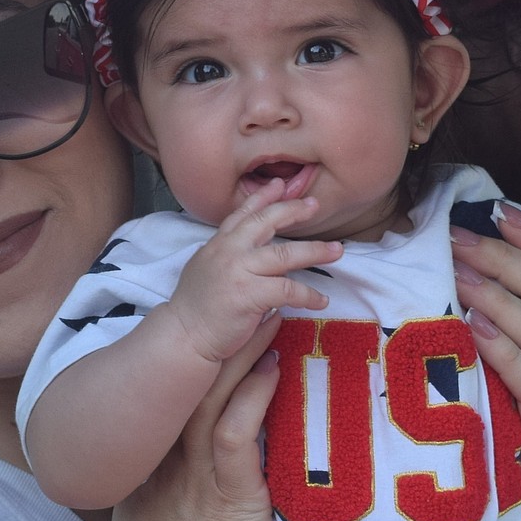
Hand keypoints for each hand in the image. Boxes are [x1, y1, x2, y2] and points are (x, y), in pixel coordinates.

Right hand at [111, 316, 281, 520]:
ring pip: (207, 401)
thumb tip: (202, 476)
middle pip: (183, 389)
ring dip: (237, 354)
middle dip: (212, 341)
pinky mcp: (224, 504)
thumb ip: (176, 500)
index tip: (209, 327)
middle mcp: (161, 471)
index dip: (186, 362)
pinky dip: (252, 398)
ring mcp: (189, 484)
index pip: (163, 405)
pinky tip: (273, 368)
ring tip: (265, 312)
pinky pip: (234, 438)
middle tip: (241, 297)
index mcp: (145, 476)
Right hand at [165, 179, 340, 363]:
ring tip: (336, 251)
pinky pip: (288, 289)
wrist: (184, 336)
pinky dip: (309, 295)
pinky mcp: (249, 295)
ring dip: (315, 252)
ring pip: (285, 254)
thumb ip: (227, 256)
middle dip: (293, 211)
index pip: (243, 214)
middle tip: (314, 205)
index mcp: (217, 245)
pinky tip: (321, 300)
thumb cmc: (196, 309)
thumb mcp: (205, 270)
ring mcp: (238, 271)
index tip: (281, 184)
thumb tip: (252, 252)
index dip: (263, 197)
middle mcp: (227, 251)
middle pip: (266, 222)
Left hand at [450, 205, 520, 520]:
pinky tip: (475, 329)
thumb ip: (473, 345)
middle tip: (460, 235)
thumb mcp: (488, 391)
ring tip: (462, 271)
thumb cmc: (501, 456)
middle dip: (508, 256)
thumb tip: (427, 294)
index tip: (493, 208)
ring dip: (502, 294)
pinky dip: (506, 350)